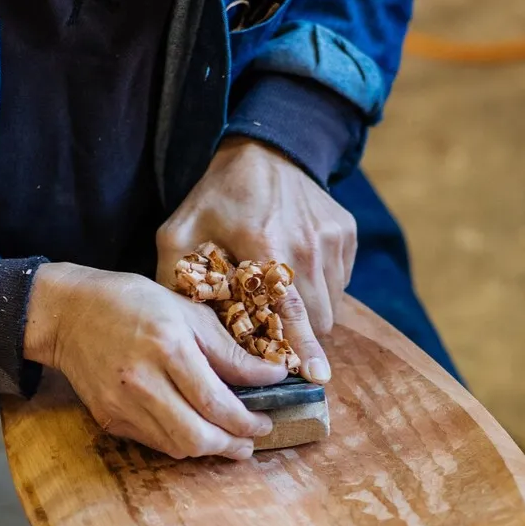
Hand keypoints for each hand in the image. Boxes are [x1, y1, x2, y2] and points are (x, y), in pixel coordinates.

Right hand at [24, 262, 286, 459]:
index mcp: (169, 349)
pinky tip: (195, 430)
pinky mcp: (109, 419)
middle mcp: (143, 382)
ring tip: (229, 439)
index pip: (216, 403)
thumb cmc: (134, 303)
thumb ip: (230, 350)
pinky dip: (181, 442)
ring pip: (177, 447)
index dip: (247, 421)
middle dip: (233, 445)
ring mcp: (122, 405)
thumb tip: (271, 376)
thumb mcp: (188, 312)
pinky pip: (154, 443)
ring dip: (210, 449)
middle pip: (197, 437)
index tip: (266, 421)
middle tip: (252, 439)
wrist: (69, 313)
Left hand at [156, 137, 357, 381]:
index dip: (303, 350)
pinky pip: (341, 282)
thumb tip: (182, 330)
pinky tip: (298, 270)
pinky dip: (322, 289)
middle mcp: (308, 246)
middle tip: (281, 336)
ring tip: (284, 296)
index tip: (315, 376)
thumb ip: (177, 280)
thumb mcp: (181, 232)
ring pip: (333, 305)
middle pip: (318, 320)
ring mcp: (333, 239)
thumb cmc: (219, 197)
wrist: (267, 149)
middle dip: (302, 337)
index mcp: (267, 247)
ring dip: (311, 314)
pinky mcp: (347, 234)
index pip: (292, 314)